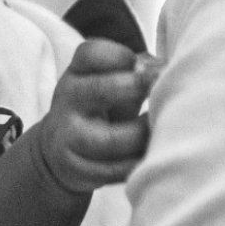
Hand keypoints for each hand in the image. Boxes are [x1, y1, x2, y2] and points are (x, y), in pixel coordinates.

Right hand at [37, 39, 158, 194]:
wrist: (59, 149)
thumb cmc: (100, 106)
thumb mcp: (107, 81)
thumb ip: (136, 72)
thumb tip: (165, 70)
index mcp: (76, 73)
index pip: (91, 54)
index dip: (121, 56)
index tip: (145, 66)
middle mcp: (68, 101)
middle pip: (100, 91)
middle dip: (135, 88)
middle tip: (160, 91)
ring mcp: (69, 137)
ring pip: (112, 141)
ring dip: (144, 135)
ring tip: (160, 129)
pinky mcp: (78, 170)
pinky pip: (117, 171)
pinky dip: (140, 164)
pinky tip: (153, 155)